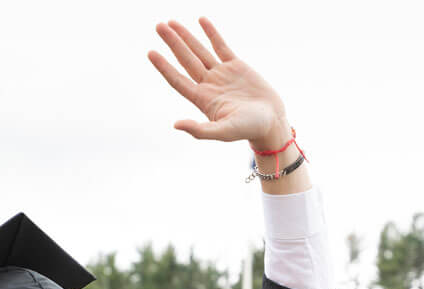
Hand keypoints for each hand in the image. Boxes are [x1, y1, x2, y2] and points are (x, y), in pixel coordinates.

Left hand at [148, 18, 288, 146]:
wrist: (272, 121)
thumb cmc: (248, 130)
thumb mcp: (224, 132)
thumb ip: (201, 130)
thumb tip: (176, 125)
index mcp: (203, 99)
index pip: (178, 80)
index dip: (164, 67)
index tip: (151, 52)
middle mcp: (209, 84)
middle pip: (185, 60)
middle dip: (172, 43)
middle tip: (159, 26)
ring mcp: (221, 74)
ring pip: (199, 51)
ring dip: (186, 37)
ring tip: (170, 23)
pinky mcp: (237, 66)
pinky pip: (221, 46)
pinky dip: (211, 33)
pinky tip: (201, 20)